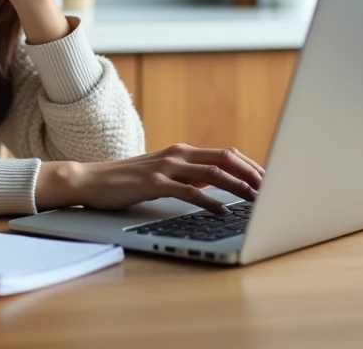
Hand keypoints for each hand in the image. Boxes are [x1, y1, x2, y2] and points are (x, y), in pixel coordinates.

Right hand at [36, 144, 265, 214]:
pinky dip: (209, 201)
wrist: (89, 180)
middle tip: (274, 190)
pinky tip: (222, 211)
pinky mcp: (153, 182)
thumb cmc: (126, 181)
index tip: (271, 181)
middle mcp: (177, 154)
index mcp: (182, 151)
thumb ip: (189, 176)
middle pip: (226, 159)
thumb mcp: (163, 174)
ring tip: (257, 200)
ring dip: (238, 186)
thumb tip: (218, 184)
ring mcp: (165, 167)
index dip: (252, 166)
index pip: (227, 154)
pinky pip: (188, 191)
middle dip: (253, 174)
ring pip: (212, 173)